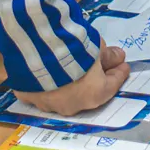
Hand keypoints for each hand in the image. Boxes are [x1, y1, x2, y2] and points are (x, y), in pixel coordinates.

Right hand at [13, 45, 128, 115]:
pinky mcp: (26, 95)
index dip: (118, 73)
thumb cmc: (73, 45)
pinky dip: (44, 82)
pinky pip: (39, 90)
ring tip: (69, 67)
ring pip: (61, 95)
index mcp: (92, 95)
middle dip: (92, 80)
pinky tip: (44, 69)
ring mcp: (46, 103)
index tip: (122, 65)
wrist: (35, 44)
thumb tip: (117, 57)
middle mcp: (70, 106)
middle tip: (97, 65)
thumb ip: (108, 55)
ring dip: (68, 83)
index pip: (111, 85)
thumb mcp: (96, 45)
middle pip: (86, 93)